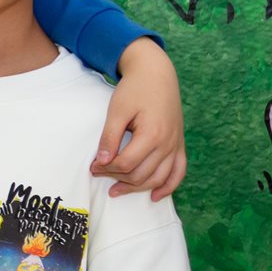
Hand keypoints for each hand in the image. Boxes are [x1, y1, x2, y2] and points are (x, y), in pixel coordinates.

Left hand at [97, 38, 186, 199]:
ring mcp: (176, 145)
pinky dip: (168, 186)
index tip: (92, 166)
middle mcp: (168, 143)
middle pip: (142, 174)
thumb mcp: (117, 110)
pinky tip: (155, 196)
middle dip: (117, 178)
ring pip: (159, 178)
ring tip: (117, 191)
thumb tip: (102, 162)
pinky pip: (179, 172)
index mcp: (152, 134)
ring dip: (138, 188)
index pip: (127, 164)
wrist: (156, 74)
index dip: (107, 169)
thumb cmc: (134, 90)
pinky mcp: (179, 144)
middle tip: (99, 173)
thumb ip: (109, 137)